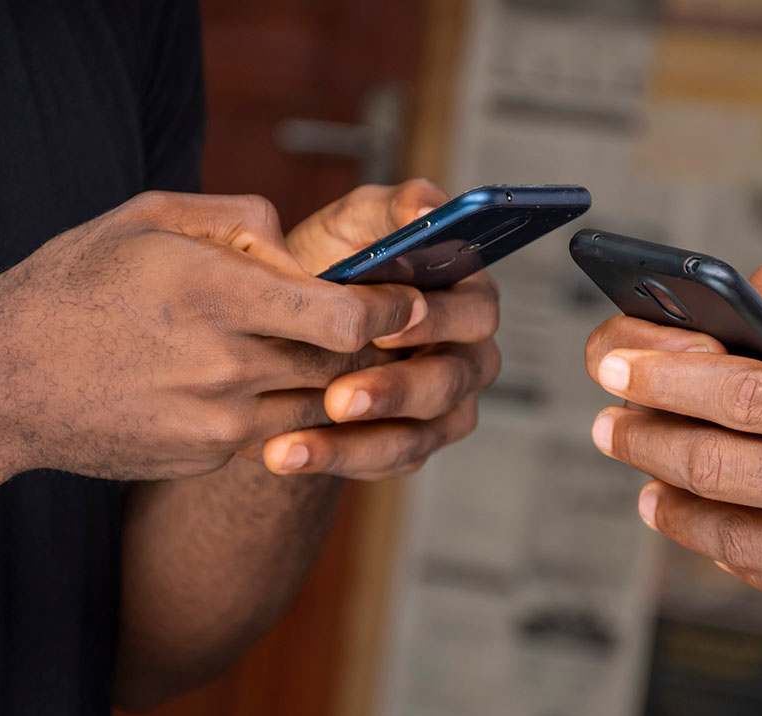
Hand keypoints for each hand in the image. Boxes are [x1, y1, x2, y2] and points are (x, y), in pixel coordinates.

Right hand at [0, 191, 426, 481]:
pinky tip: (263, 379)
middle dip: (365, 341)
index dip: (387, 308)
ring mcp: (216, 423)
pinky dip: (287, 405)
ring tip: (315, 346)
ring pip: (317, 403)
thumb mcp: (148, 219)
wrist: (2, 382)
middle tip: (378, 320)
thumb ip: (240, 222)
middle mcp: (222, 366)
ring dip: (331, 378)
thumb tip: (301, 250)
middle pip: (341, 363)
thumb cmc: (77, 285)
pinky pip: (277, 431)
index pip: (343, 318)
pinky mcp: (207, 458)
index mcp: (212, 295)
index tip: (405, 298)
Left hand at [255, 179, 501, 479]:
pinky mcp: (412, 445)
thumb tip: (426, 209)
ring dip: (354, 442)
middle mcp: (468, 355)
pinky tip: (285, 455)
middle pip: (450, 381)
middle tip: (339, 397)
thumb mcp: (358, 223)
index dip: (436, 323)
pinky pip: (385, 462)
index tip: (384, 327)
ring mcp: (444, 407)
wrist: (288, 326)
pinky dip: (334, 460)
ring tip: (290, 445)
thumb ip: (395, 207)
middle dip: (393, 390)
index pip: (475, 314)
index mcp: (468, 297)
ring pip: (417, 435)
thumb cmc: (334, 266)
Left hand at [586, 262, 761, 681]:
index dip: (673, 379)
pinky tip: (708, 533)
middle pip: (726, 463)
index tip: (624, 367)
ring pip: (740, 535)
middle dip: (649, 436)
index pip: (756, 395)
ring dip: (675, 505)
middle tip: (606, 419)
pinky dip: (735, 555)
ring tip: (639, 480)